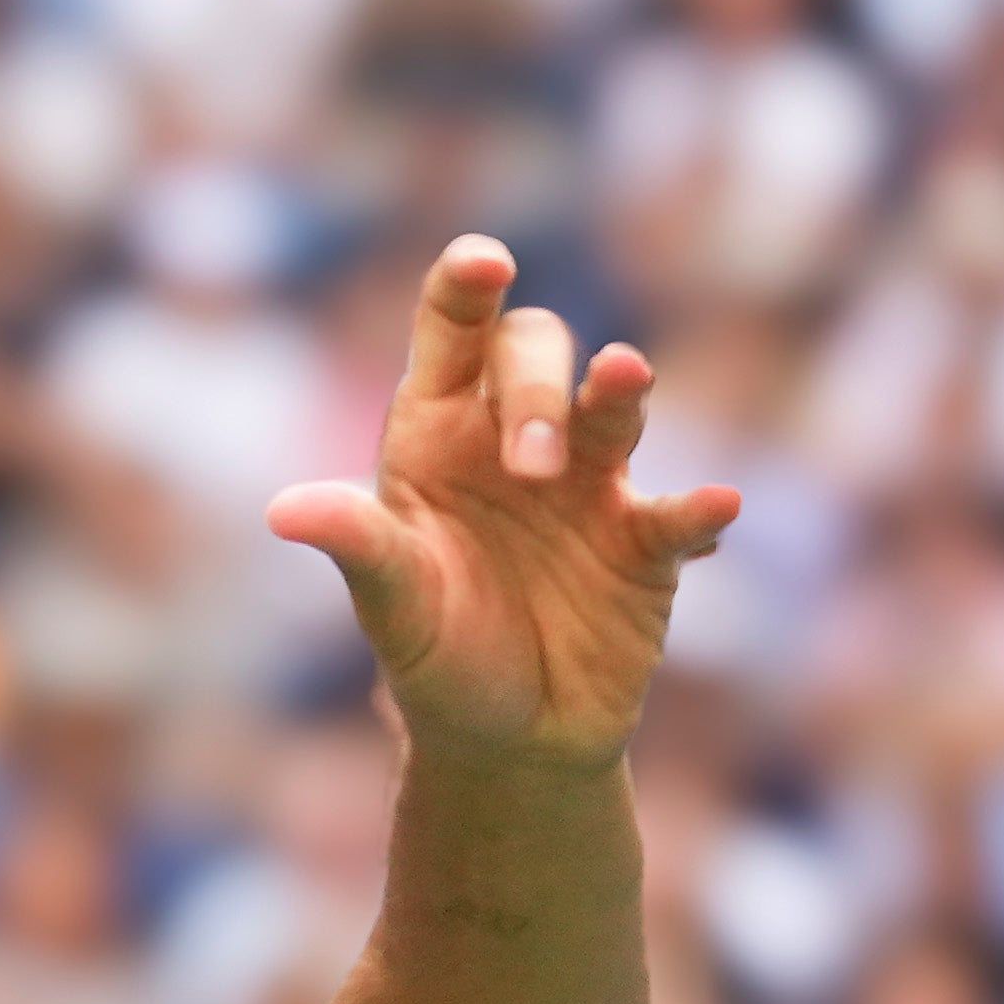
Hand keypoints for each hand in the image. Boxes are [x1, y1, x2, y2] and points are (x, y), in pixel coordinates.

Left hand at [262, 236, 738, 773]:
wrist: (509, 741)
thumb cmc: (438, 657)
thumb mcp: (393, 606)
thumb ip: (357, 548)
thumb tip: (285, 512)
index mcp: (440, 432)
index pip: (453, 331)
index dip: (467, 286)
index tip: (484, 262)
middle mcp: (518, 437)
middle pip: (535, 354)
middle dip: (535, 389)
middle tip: (531, 466)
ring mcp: (591, 483)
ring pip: (613, 405)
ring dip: (618, 391)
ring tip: (623, 377)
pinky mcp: (645, 544)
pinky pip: (677, 515)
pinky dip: (698, 510)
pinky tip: (718, 506)